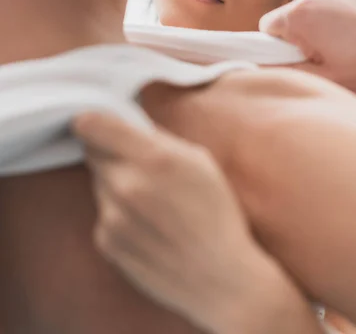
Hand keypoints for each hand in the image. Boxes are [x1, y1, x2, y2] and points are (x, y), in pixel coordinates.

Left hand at [74, 112, 322, 333]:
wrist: (221, 278)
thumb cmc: (217, 214)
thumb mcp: (200, 161)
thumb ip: (160, 139)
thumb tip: (131, 124)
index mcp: (153, 158)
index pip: (93, 126)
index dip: (90, 120)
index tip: (92, 120)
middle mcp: (126, 185)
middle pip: (93, 153)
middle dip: (110, 152)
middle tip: (138, 163)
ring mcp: (112, 216)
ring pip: (99, 183)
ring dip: (115, 182)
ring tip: (151, 200)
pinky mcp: (106, 242)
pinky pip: (103, 212)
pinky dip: (117, 212)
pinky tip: (147, 224)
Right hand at [259, 0, 355, 99]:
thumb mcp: (327, 80)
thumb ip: (287, 73)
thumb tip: (263, 67)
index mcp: (301, 14)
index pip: (266, 28)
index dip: (278, 48)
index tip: (299, 60)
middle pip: (291, 17)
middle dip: (303, 38)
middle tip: (329, 58)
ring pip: (314, 9)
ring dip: (323, 26)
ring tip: (350, 46)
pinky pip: (334, 0)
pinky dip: (340, 15)